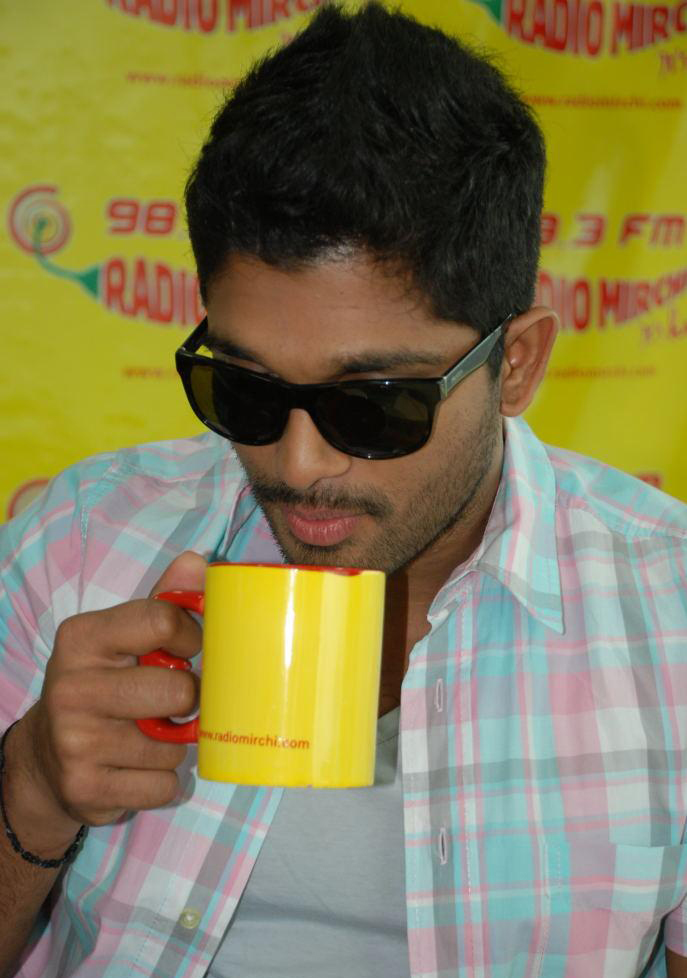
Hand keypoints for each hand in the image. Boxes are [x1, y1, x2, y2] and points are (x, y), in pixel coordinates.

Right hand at [3, 552, 205, 855]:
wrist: (44, 758)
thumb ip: (162, 601)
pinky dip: (162, 780)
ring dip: (174, 744)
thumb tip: (199, 562)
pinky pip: (163, 785)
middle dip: (186, 698)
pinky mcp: (86, 790)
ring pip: (174, 745)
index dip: (192, 637)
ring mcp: (76, 743)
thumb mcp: (120, 637)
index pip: (164, 622)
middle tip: (171, 700)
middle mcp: (72, 688)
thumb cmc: (100, 685)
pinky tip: (137, 767)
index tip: (189, 649)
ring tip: (149, 734)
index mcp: (82, 639)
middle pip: (178, 690)